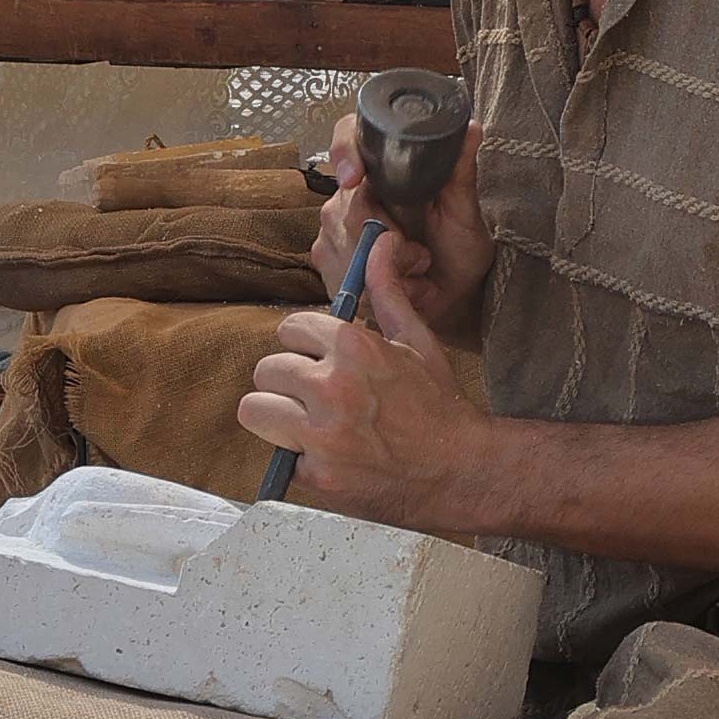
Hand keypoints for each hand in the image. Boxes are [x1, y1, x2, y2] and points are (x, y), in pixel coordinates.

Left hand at [238, 242, 490, 528]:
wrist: (463, 471)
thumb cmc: (440, 406)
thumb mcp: (418, 342)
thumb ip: (387, 292)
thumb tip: (380, 242)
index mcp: (354, 347)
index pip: (289, 329)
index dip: (303, 344)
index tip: (319, 359)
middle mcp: (333, 387)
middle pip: (266, 370)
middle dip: (288, 382)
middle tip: (315, 397)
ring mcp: (323, 434)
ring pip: (255, 410)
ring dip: (277, 416)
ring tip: (307, 424)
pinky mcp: (318, 475)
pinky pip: (279, 456)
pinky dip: (299, 459)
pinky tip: (330, 457)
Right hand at [313, 111, 493, 346]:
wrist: (454, 296)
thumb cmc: (459, 248)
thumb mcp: (463, 209)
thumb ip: (461, 170)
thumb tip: (471, 128)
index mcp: (383, 167)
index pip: (348, 137)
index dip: (345, 152)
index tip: (355, 178)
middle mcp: (352, 191)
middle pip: (345, 204)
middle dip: (384, 234)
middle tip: (420, 252)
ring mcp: (335, 226)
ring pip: (342, 242)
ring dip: (386, 265)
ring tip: (416, 267)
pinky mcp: (330, 260)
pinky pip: (341, 272)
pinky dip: (375, 286)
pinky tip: (399, 285)